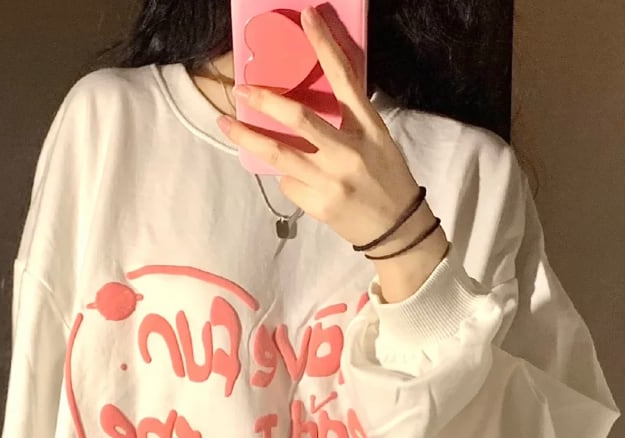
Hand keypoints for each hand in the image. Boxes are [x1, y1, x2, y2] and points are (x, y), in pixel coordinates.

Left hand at [217, 5, 449, 298]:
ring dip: (248, 138)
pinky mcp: (318, 205)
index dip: (325, 47)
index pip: (346, 79)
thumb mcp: (378, 140)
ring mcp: (331, 181)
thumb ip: (349, 119)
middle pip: (300, 120)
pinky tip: (296, 179)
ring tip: (226, 125)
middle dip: (266, 102)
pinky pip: (289, 184)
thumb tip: (309, 100)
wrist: (397, 230)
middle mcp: (349, 152)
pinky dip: (286, 176)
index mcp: (370, 128)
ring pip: (279, 156)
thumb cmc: (388, 178)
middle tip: (241, 90)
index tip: (306, 19)